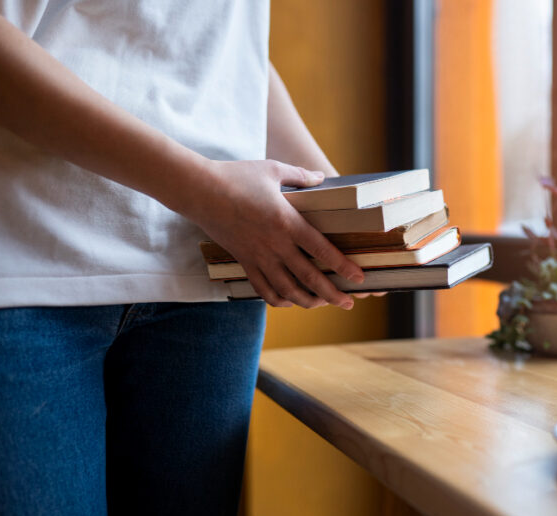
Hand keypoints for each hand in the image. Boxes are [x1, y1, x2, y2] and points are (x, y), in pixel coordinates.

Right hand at [190, 159, 364, 308]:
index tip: (357, 277)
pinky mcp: (243, 262)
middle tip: (348, 303)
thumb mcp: (273, 170)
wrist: (198, 190)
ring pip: (287, 290)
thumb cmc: (236, 176)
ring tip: (322, 304)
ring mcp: (258, 257)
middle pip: (309, 278)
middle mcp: (275, 245)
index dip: (342, 267)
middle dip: (332, 294)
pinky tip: (290, 301)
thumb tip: (321, 177)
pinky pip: (262, 289)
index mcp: (287, 222)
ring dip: (307, 302)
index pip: (321, 250)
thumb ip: (300, 176)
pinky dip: (278, 300)